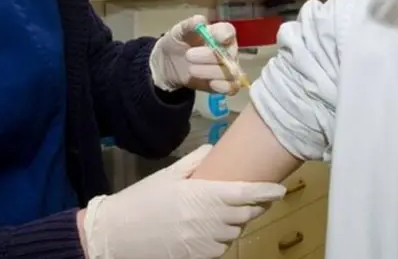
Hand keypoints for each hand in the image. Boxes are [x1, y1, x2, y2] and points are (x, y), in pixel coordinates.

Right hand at [81, 144, 285, 258]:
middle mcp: (209, 220)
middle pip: (246, 214)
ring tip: (225, 213)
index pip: (246, 193)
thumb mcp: (168, 175)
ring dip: (236, 222)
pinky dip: (221, 238)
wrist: (117, 234)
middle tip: (253, 197)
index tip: (280, 189)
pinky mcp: (198, 258)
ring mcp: (205, 242)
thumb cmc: (143, 200)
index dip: (267, 191)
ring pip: (235, 232)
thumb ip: (195, 162)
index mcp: (203, 195)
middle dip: (254, 206)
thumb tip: (214, 149)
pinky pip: (221, 248)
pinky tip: (211, 229)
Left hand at [149, 15, 239, 93]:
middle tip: (188, 56)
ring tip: (191, 70)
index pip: (228, 31)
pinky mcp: (223, 85)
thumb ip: (189, 25)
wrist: (168, 64)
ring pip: (231, 72)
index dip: (224, 34)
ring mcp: (227, 69)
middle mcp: (228, 50)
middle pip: (229, 54)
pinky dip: (223, 86)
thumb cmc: (178, 42)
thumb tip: (200, 21)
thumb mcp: (179, 31)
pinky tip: (211, 83)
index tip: (217, 38)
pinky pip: (231, 87)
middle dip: (210, 55)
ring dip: (211, 71)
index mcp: (219, 33)